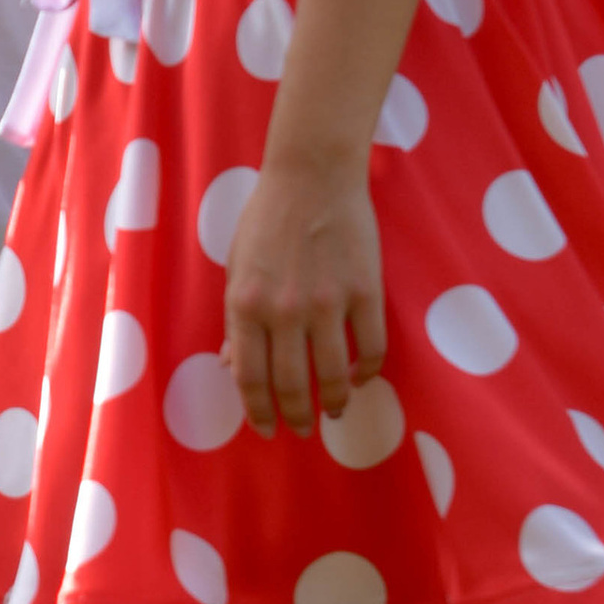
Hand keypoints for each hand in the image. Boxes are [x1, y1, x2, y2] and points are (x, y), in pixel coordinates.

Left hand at [222, 154, 385, 435]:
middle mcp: (283, 310)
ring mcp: (328, 303)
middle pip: (291, 385)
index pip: (249, 377)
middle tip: (301, 428)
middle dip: (296, 416)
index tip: (266, 428)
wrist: (312, 176)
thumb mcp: (236, 267)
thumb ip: (236, 320)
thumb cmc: (267, 219)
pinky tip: (362, 378)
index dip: (257, 411)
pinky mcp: (366, 292)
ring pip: (334, 375)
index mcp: (245, 304)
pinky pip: (372, 348)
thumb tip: (232, 366)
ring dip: (334, 402)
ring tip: (333, 411)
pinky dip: (368, 372)